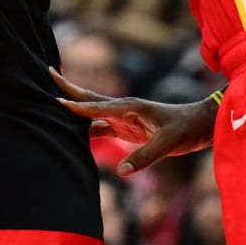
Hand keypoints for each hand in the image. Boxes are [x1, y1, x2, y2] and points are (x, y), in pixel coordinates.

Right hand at [50, 68, 215, 175]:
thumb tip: (121, 171)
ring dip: (73, 108)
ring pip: (92, 113)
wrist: (198, 126)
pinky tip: (71, 130)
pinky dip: (84, 127)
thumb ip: (145, 156)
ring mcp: (123, 118)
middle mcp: (123, 109)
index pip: (98, 106)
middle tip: (47, 73)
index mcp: (130, 107)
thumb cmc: (184, 130)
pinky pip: (99, 127)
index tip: (56, 100)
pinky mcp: (125, 128)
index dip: (78, 105)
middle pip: (90, 99)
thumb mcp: (168, 144)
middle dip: (69, 89)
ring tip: (51, 101)